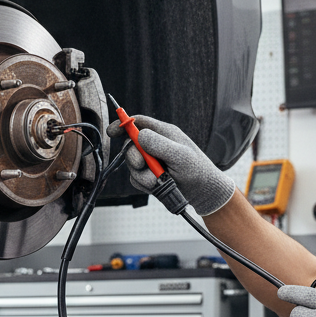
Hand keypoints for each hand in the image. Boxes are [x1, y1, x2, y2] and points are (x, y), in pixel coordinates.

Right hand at [107, 114, 234, 215]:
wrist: (203, 193)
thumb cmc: (198, 170)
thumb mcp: (180, 155)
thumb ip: (160, 144)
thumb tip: (139, 135)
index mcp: (164, 133)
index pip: (139, 123)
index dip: (124, 125)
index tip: (112, 132)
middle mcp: (156, 146)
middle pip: (131, 146)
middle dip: (134, 157)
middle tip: (142, 165)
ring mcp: (152, 162)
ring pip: (132, 166)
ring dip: (142, 175)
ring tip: (157, 180)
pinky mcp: (150, 177)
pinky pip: (136, 179)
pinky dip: (144, 185)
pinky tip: (156, 186)